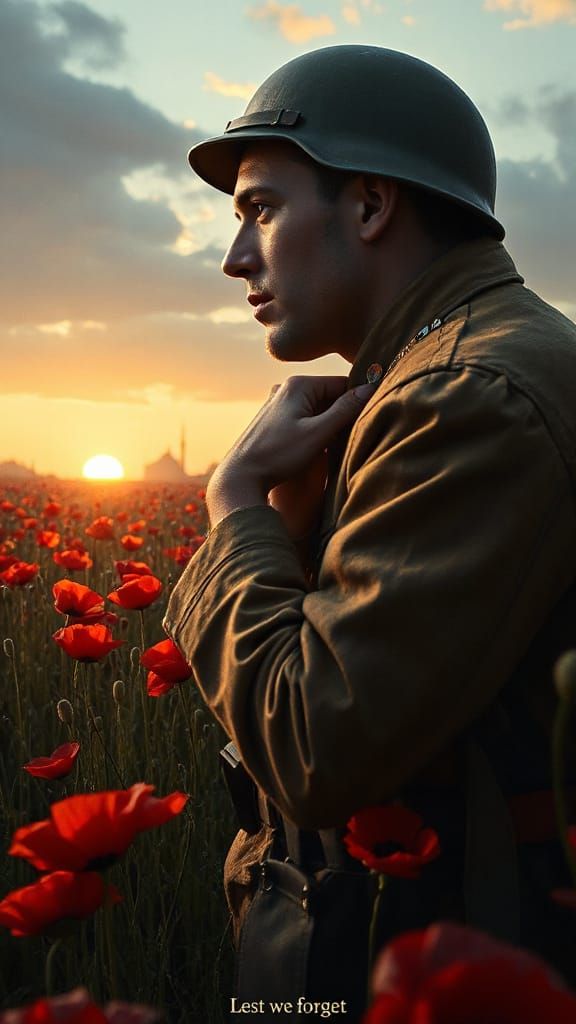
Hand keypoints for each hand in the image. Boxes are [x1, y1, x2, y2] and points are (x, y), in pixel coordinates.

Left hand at [207, 376, 375, 529]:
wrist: (241, 477)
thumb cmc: (279, 455)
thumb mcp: (318, 433)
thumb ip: (345, 410)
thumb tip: (371, 387)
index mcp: (298, 384)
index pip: (342, 384)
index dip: (358, 402)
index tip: (369, 421)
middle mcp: (286, 388)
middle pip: (330, 396)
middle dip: (343, 415)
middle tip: (354, 437)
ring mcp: (278, 403)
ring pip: (318, 409)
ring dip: (330, 425)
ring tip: (336, 446)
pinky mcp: (274, 419)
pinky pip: (305, 418)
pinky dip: (316, 430)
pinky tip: (319, 449)